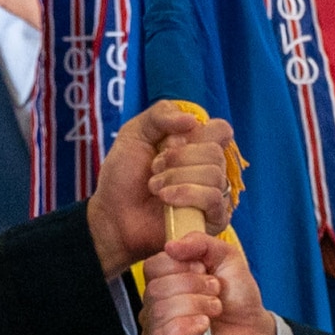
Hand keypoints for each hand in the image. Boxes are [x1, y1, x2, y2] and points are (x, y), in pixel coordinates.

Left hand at [87, 103, 234, 277]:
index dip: (196, 133)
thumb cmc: (124, 175)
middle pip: (215, 152)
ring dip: (177, 178)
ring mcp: (212, 195)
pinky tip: (166, 199)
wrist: (113, 214)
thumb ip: (161, 114)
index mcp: (197, 146)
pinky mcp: (212, 220)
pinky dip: (188, 195)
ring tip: (154, 187)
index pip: (221, 130)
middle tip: (154, 168)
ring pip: (214, 175)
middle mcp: (209, 169)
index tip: (169, 143)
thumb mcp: (135, 133)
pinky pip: (214, 200)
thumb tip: (192, 120)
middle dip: (178, 159)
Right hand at [140, 232, 275, 334]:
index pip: (152, 267)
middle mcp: (154, 306)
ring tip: (214, 311)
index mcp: (163, 281)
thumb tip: (170, 245)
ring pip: (160, 312)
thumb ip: (200, 242)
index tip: (205, 271)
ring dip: (197, 307)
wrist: (254, 331)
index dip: (182, 266)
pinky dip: (186, 328)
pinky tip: (203, 328)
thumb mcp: (226, 258)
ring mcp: (155, 332)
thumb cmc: (237, 297)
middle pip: (155, 289)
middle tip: (215, 294)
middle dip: (194, 287)